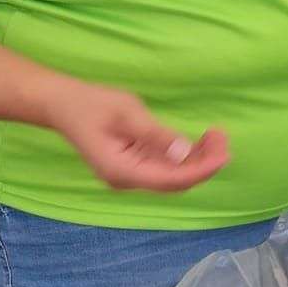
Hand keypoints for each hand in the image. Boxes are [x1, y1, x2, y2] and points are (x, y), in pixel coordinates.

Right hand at [44, 79, 228, 192]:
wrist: (63, 104)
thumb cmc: (92, 105)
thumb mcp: (127, 114)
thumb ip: (156, 135)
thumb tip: (185, 151)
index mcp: (123, 172)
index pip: (172, 180)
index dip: (202, 169)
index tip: (223, 153)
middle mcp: (128, 180)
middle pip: (176, 182)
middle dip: (204, 163)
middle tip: (223, 137)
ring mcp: (131, 175)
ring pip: (173, 176)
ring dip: (198, 159)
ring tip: (216, 135)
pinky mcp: (134, 166)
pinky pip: (165, 167)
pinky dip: (186, 156)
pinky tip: (201, 140)